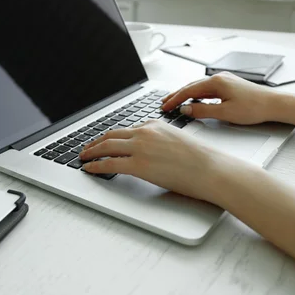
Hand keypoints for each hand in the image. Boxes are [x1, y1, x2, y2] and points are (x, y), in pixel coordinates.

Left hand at [80, 120, 228, 201]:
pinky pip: (109, 164)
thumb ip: (159, 141)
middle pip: (111, 135)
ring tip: (83, 157)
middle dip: (96, 142)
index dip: (111, 136)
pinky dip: (95, 165)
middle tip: (87, 148)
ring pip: (107, 147)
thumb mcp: (177, 140)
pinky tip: (89, 168)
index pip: (126, 129)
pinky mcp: (138, 165)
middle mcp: (145, 132)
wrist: (211, 169)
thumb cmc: (201, 160)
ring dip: (91, 152)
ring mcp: (140, 148)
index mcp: (155, 124)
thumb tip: (149, 151)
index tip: (104, 141)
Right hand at [161, 72, 278, 124]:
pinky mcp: (229, 85)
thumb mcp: (224, 113)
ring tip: (175, 102)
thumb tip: (186, 110)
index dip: (174, 99)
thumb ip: (202, 111)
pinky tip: (194, 101)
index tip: (165, 106)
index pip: (188, 91)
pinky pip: (207, 89)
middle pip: (191, 87)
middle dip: (176, 95)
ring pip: (199, 88)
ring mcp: (224, 80)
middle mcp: (218, 78)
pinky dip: (197, 95)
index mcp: (215, 82)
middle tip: (164, 103)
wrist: (275, 104)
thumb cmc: (254, 108)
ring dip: (186, 95)